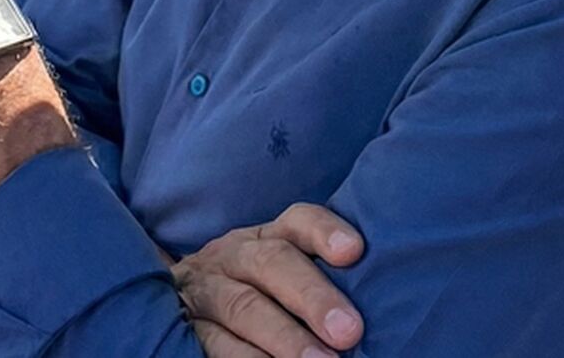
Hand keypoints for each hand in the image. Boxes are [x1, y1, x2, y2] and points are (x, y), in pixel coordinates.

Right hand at [173, 204, 366, 356]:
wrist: (182, 303)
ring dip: (284, 337)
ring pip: (242, 307)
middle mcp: (234, 256)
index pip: (298, 221)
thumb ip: (320, 279)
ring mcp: (206, 290)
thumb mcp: (283, 274)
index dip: (324, 232)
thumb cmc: (258, 294)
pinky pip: (215, 343)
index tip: (354, 252)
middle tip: (348, 331)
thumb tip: (380, 306)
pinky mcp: (187, 326)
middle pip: (272, 263)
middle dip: (312, 296)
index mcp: (266, 238)